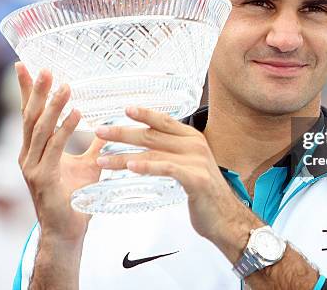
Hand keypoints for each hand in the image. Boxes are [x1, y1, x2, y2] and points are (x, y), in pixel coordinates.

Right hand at [16, 63, 104, 243]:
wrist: (68, 229)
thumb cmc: (75, 197)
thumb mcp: (88, 164)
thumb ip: (94, 145)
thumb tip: (107, 125)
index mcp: (35, 149)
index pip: (30, 114)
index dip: (28, 90)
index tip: (25, 66)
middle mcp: (28, 154)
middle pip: (31, 116)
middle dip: (38, 91)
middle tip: (45, 68)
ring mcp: (32, 167)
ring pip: (41, 129)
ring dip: (54, 106)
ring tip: (66, 86)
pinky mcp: (42, 178)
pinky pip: (54, 148)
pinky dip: (66, 129)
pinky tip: (77, 114)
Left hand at [94, 107, 261, 256]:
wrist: (226, 217)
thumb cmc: (205, 193)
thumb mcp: (190, 165)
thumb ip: (174, 153)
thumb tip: (150, 147)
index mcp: (193, 138)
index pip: (164, 121)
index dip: (144, 114)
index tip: (124, 109)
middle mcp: (194, 145)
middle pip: (152, 135)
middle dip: (123, 133)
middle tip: (101, 132)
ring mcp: (196, 161)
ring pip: (153, 153)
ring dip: (124, 156)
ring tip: (103, 160)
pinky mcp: (195, 179)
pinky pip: (166, 169)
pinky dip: (147, 167)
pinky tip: (132, 166)